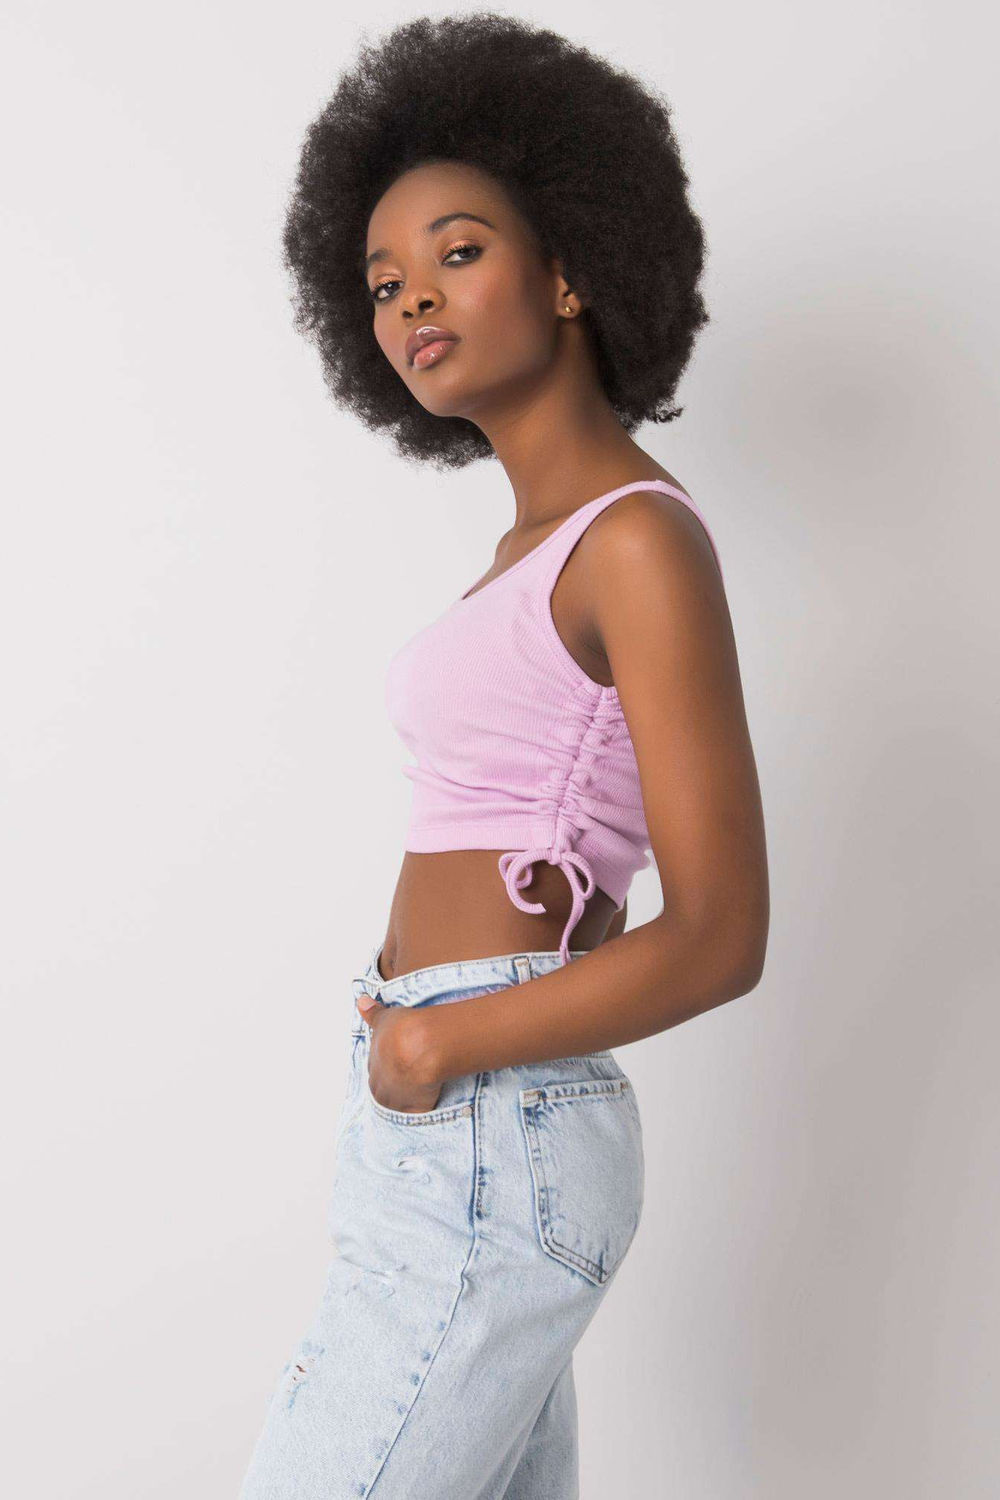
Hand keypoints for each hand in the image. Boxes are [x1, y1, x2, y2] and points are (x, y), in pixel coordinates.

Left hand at [356, 994, 442, 1113]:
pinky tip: (429, 1101)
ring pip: (397, 1103)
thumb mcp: (385, 1017)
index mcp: (372, 1066)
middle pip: (384, 1089)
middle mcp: (380, 1086)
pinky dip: (420, 1109)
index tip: (399, 1060)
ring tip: (420, 1090)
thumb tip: (361, 1001)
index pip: (377, 1070)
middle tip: (409, 1076)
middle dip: (393, 1084)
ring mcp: (396, 1101)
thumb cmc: (403, 1030)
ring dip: (405, 1099)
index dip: (388, 1065)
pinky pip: (415, 1114)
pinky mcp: (414, 1110)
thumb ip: (373, 1013)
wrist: (422, 1046)